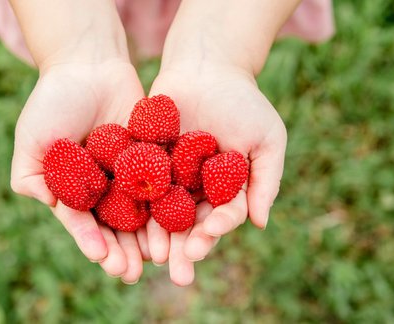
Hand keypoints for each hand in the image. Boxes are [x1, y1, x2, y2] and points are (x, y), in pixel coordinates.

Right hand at [10, 60, 148, 283]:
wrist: (88, 64)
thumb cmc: (54, 100)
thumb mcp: (32, 139)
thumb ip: (32, 178)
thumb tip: (52, 207)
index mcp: (75, 190)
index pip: (84, 223)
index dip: (92, 241)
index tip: (102, 259)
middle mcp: (104, 187)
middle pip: (115, 226)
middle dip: (123, 250)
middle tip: (132, 272)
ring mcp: (130, 174)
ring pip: (142, 212)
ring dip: (148, 237)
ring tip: (157, 258)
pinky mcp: (154, 157)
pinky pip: (163, 183)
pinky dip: (170, 204)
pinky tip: (179, 222)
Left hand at [148, 62, 286, 284]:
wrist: (205, 66)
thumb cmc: (242, 101)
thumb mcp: (267, 138)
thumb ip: (266, 180)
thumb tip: (260, 224)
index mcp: (224, 188)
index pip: (221, 216)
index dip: (216, 229)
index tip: (210, 237)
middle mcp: (195, 188)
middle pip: (190, 224)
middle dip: (186, 247)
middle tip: (179, 272)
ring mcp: (169, 176)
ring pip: (162, 212)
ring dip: (158, 236)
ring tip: (153, 257)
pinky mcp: (144, 162)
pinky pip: (139, 186)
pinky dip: (134, 204)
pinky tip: (127, 222)